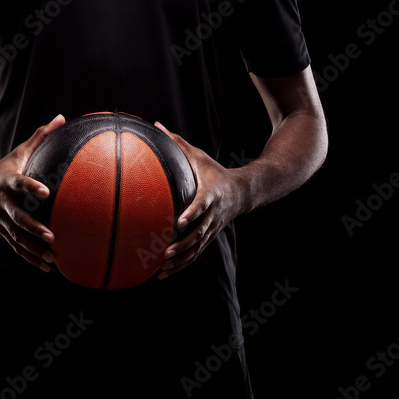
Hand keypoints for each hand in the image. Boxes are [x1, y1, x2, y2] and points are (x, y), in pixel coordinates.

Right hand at [0, 114, 65, 272]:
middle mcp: (2, 202)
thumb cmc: (5, 167)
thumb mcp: (20, 151)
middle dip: (33, 227)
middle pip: (17, 217)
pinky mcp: (2, 231)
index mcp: (7, 181)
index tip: (45, 192)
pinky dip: (30, 257)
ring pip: (16, 237)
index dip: (31, 186)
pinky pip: (16, 247)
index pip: (19, 183)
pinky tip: (46, 267)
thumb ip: (41, 136)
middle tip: (51, 235)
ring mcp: (0, 219)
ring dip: (33, 248)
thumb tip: (61, 118)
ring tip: (52, 257)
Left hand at [154, 121, 249, 278]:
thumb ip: (177, 143)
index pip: (201, 204)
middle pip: (199, 232)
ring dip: (181, 259)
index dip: (192, 213)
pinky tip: (165, 273)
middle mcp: (213, 214)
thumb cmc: (214, 171)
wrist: (243, 191)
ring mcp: (212, 228)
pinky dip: (182, 264)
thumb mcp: (199, 156)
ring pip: (197, 247)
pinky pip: (196, 253)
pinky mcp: (210, 237)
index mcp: (210, 194)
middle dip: (183, 244)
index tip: (179, 221)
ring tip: (163, 267)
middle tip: (166, 251)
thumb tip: (156, 125)